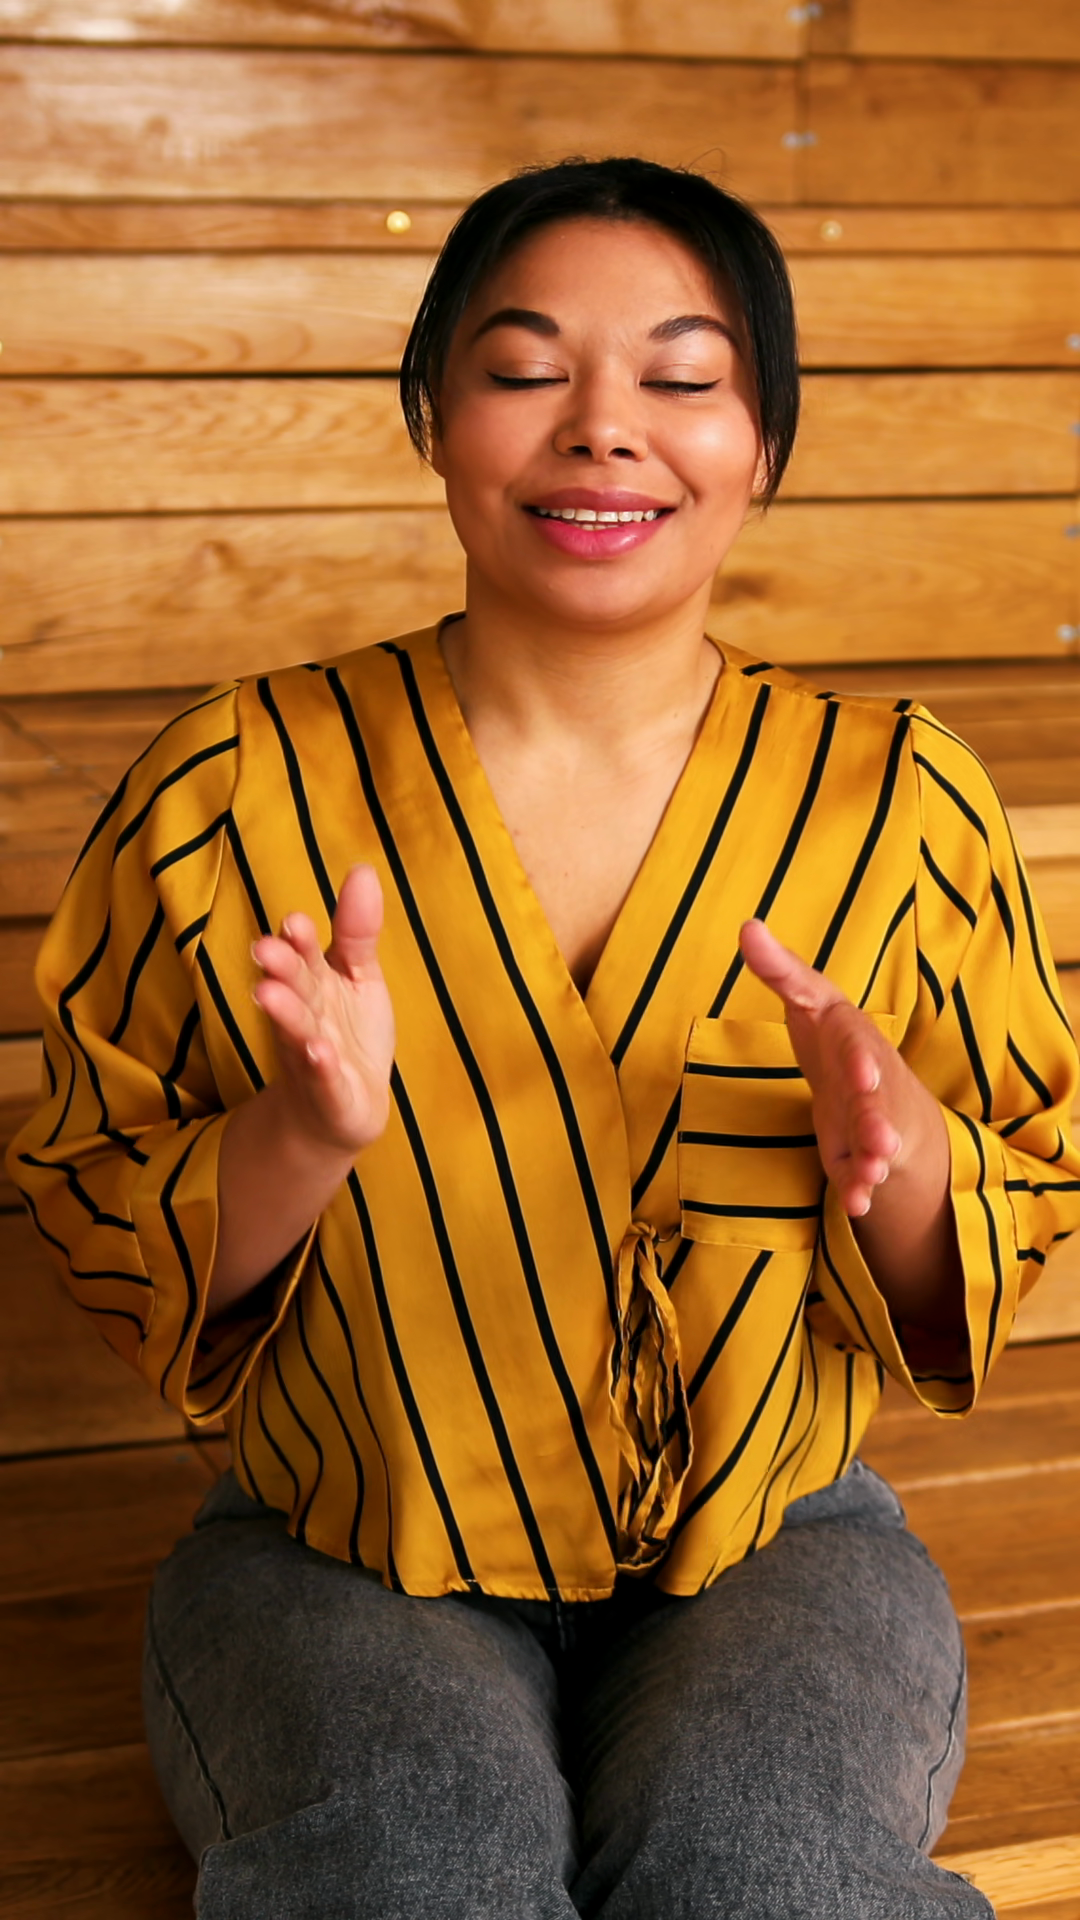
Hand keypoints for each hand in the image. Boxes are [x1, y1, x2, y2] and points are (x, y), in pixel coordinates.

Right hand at [251, 863, 394, 1155]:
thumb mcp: (359, 976)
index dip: (297, 939)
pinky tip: (319, 1051)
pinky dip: (319, 1065)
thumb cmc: (347, 1033)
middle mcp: (307, 1015)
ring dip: (285, 1013)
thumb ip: (357, 930)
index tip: (293, 920)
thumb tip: (363, 869)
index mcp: (314, 983)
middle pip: (292, 988)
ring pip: (296, 1030)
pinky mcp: (329, 1093)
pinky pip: (322, 1077)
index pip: (303, 955)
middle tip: (263, 949)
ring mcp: (312, 1056)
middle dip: (279, 970)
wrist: (341, 1110)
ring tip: (270, 996)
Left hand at [738, 918, 942, 1219]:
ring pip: (876, 1142)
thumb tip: (747, 926)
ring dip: (874, 1160)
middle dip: (878, 1122)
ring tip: (873, 1178)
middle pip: (876, 1103)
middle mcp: (870, 1078)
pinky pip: (863, 1172)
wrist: (870, 1082)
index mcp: (853, 1037)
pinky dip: (860, 1188)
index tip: (863, 1078)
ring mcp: (871, 1118)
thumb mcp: (807, 997)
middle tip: (880, 1144)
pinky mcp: (861, 1151)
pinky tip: (855, 1204)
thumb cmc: (832, 1032)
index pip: (857, 1046)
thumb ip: (778, 968)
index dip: (861, 1063)